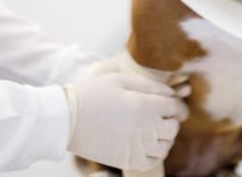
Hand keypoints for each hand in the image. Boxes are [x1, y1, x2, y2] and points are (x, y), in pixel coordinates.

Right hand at [64, 73, 189, 170]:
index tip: (172, 106)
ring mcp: (136, 147)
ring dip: (164, 138)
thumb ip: (150, 85)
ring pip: (165, 146)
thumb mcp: (120, 79)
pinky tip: (146, 146)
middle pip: (173, 128)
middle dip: (170, 121)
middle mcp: (144, 128)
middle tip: (160, 117)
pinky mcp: (126, 160)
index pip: (176, 108)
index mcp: (145, 105)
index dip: (177, 106)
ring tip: (152, 131)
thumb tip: (171, 93)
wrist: (65, 118)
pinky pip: (152, 162)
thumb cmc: (91, 94)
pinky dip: (155, 155)